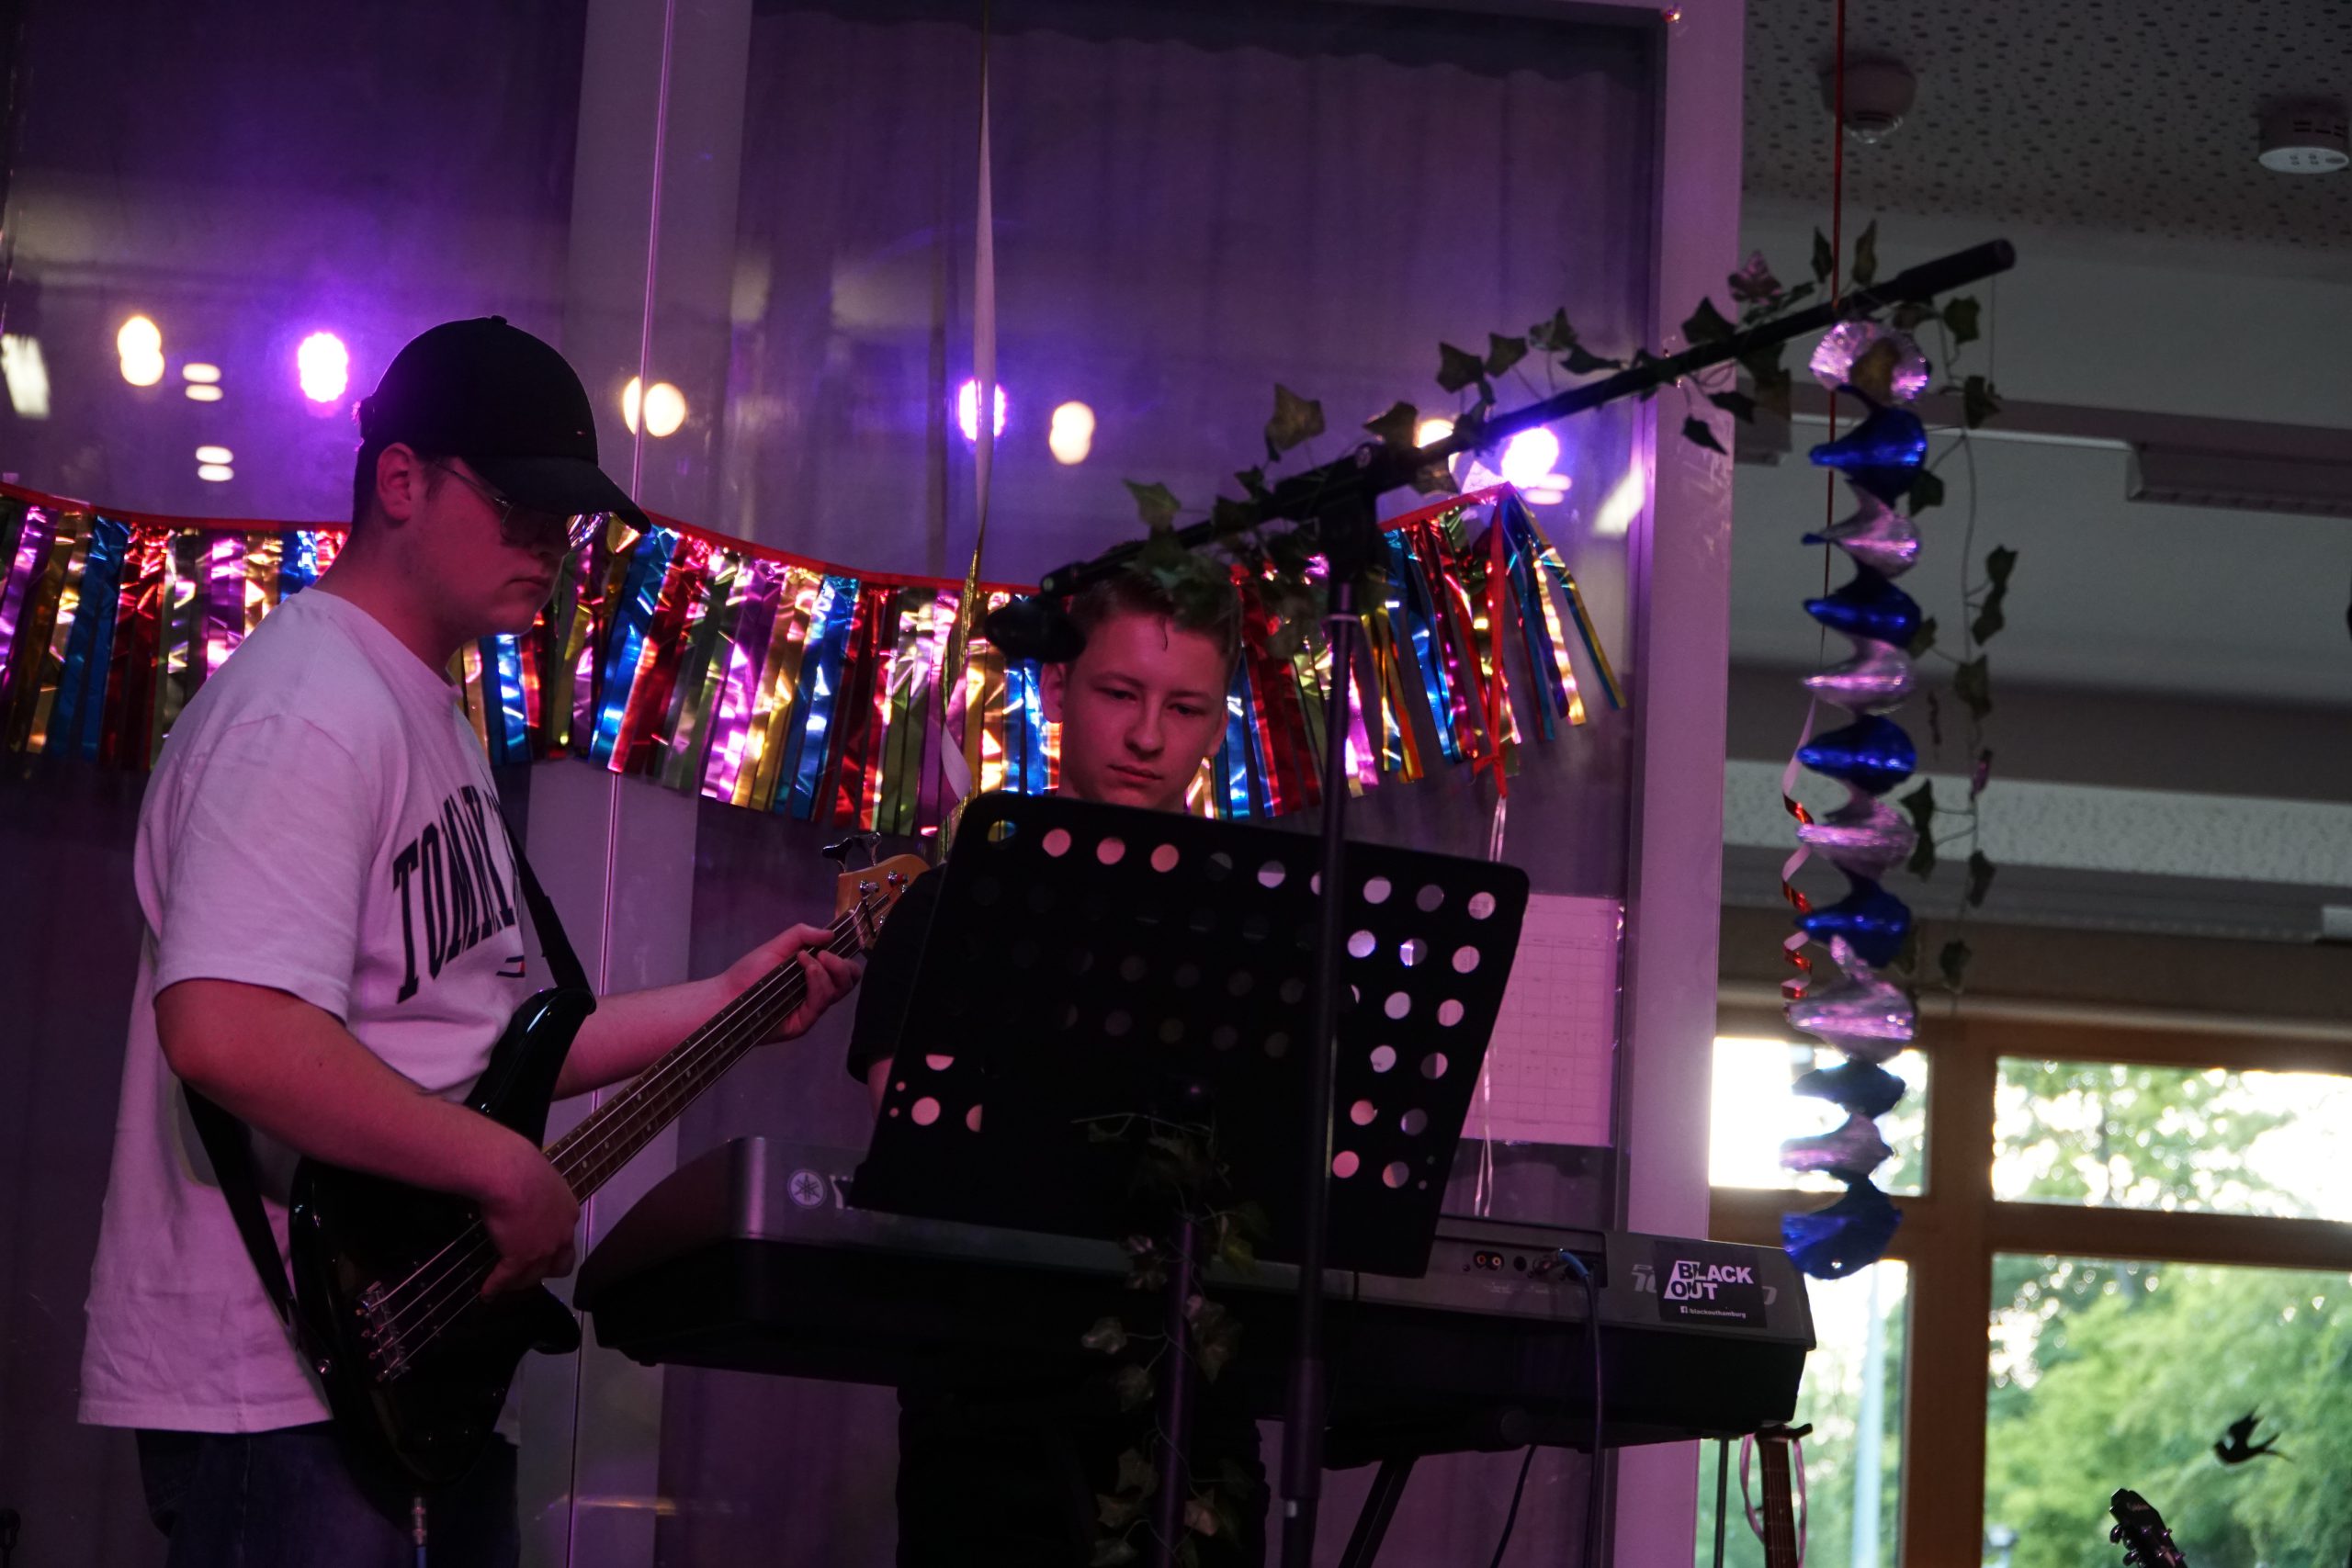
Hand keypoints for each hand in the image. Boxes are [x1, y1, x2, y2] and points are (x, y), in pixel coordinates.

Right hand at [475, 1132, 580, 1296]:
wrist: (510, 1174)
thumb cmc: (521, 1167)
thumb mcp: (540, 1180)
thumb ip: (538, 1194)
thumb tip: (523, 1190)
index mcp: (568, 1212)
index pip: (566, 1239)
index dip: (553, 1247)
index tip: (540, 1249)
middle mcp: (561, 1234)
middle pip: (560, 1265)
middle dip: (545, 1272)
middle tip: (529, 1274)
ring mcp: (542, 1248)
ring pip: (534, 1276)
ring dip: (519, 1282)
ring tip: (506, 1285)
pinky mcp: (520, 1257)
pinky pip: (506, 1278)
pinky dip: (495, 1287)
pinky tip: (487, 1293)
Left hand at [722, 922, 862, 1043]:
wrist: (726, 996)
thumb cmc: (748, 972)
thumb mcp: (776, 946)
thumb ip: (802, 935)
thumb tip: (831, 934)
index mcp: (813, 976)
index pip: (844, 971)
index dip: (845, 958)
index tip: (835, 943)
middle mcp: (816, 993)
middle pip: (849, 983)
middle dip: (843, 966)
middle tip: (825, 955)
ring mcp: (810, 1009)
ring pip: (837, 992)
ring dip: (826, 971)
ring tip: (807, 960)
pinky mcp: (802, 1023)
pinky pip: (820, 1003)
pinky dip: (817, 981)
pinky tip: (805, 968)